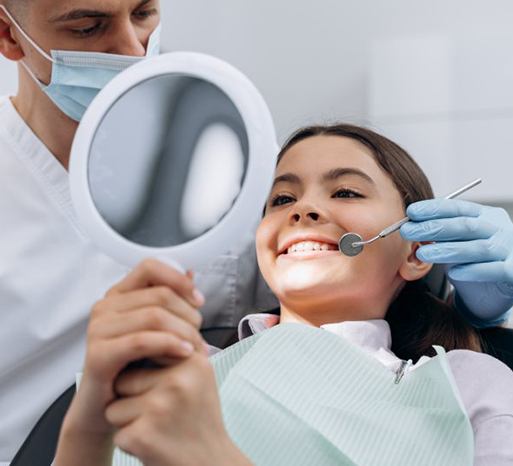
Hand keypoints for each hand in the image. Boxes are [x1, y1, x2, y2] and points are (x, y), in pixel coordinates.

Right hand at [60, 259, 206, 440]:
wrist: (107, 409)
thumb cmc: (134, 367)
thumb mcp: (156, 329)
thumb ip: (171, 300)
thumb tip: (191, 272)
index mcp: (118, 295)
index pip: (150, 267)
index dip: (179, 280)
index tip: (199, 300)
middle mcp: (105, 307)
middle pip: (159, 294)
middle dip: (189, 314)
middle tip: (200, 335)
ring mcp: (98, 329)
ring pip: (154, 316)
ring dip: (184, 331)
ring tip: (197, 348)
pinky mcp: (98, 354)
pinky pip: (142, 341)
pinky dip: (169, 344)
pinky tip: (185, 353)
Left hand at [105, 354, 250, 465]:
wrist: (210, 462)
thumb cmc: (199, 416)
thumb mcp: (199, 374)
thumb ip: (179, 346)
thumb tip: (149, 319)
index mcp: (192, 361)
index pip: (146, 348)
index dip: (144, 368)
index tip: (157, 384)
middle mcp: (179, 381)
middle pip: (126, 377)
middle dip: (134, 394)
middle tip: (161, 409)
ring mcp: (160, 408)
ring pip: (115, 404)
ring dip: (129, 418)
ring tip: (157, 425)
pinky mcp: (144, 436)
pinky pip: (116, 429)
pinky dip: (129, 439)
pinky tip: (153, 442)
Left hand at [401, 199, 512, 324]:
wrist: (496, 290)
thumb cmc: (472, 260)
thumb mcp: (456, 241)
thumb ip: (440, 232)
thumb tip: (408, 224)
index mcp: (485, 216)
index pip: (458, 208)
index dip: (434, 209)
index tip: (411, 212)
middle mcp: (499, 229)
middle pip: (465, 226)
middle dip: (433, 227)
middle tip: (407, 231)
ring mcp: (508, 249)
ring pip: (477, 248)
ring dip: (447, 250)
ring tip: (423, 254)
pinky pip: (494, 270)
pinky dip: (473, 271)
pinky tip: (454, 273)